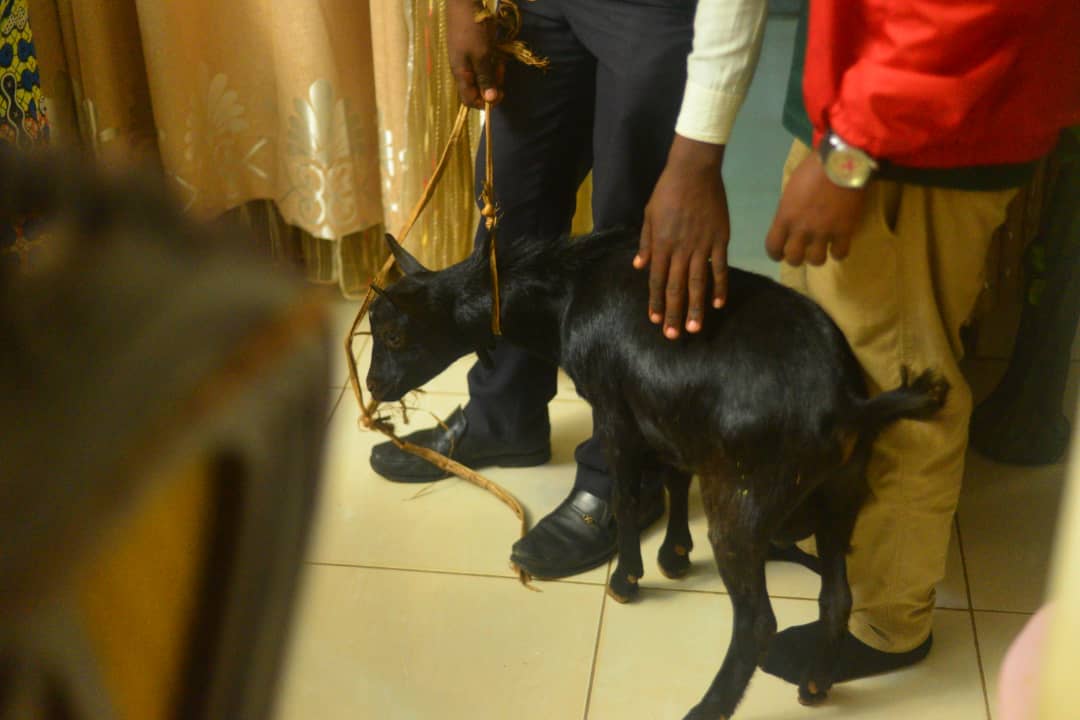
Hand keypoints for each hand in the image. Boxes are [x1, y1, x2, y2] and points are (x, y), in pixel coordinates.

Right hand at [447, 0, 503, 107]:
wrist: (463, 3)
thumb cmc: (472, 29)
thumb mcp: (482, 55)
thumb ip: (486, 78)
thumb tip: (490, 100)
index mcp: (461, 74)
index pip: (470, 101)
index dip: (485, 103)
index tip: (500, 93)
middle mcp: (461, 70)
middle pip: (477, 89)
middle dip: (492, 85)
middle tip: (502, 71)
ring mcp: (464, 60)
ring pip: (481, 76)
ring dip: (492, 72)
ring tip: (499, 60)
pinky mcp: (469, 50)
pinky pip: (481, 64)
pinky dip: (490, 62)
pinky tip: (495, 53)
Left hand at [635, 135, 729, 339]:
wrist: (694, 171)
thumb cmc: (667, 192)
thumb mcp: (649, 216)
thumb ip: (646, 242)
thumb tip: (639, 266)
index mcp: (661, 245)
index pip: (657, 280)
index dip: (656, 301)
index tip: (655, 320)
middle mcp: (680, 250)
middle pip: (676, 287)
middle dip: (673, 313)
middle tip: (672, 335)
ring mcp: (702, 246)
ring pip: (697, 283)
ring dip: (695, 307)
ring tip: (693, 328)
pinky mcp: (720, 240)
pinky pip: (720, 267)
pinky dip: (719, 286)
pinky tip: (718, 304)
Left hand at [765, 151, 865, 265]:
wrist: (841, 161)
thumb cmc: (813, 169)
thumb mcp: (791, 190)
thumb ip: (788, 209)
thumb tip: (791, 220)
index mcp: (784, 216)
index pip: (772, 246)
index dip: (776, 253)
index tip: (780, 254)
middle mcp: (801, 229)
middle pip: (793, 258)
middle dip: (796, 258)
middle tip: (803, 251)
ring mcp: (823, 231)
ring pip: (816, 260)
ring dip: (817, 257)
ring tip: (822, 248)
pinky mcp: (844, 231)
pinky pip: (840, 253)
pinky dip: (839, 252)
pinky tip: (839, 244)